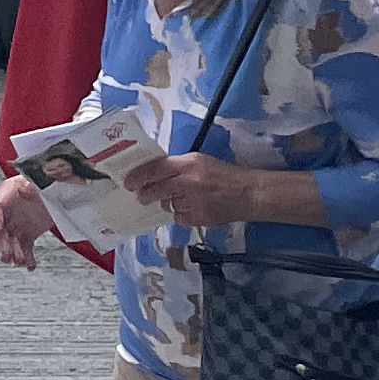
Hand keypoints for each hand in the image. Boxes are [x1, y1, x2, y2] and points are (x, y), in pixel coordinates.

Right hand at [0, 173, 53, 268]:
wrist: (60, 189)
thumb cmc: (47, 181)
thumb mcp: (39, 181)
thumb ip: (34, 185)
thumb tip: (33, 185)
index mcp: (9, 193)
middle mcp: (10, 210)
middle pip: (1, 229)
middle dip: (2, 244)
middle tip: (6, 255)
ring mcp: (19, 222)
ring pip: (11, 242)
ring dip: (14, 253)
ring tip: (19, 261)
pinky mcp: (29, 233)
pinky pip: (24, 247)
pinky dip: (26, 258)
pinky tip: (30, 265)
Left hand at [138, 152, 267, 227]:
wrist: (250, 194)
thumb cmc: (224, 174)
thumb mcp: (200, 161)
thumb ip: (177, 166)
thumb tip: (153, 174)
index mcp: (188, 164)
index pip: (155, 169)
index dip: (138, 176)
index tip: (128, 182)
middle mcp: (189, 182)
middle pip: (157, 190)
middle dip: (145, 194)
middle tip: (141, 196)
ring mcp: (194, 202)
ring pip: (168, 205)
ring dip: (168, 203)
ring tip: (180, 199)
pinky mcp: (199, 218)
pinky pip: (179, 217)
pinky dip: (181, 214)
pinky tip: (191, 209)